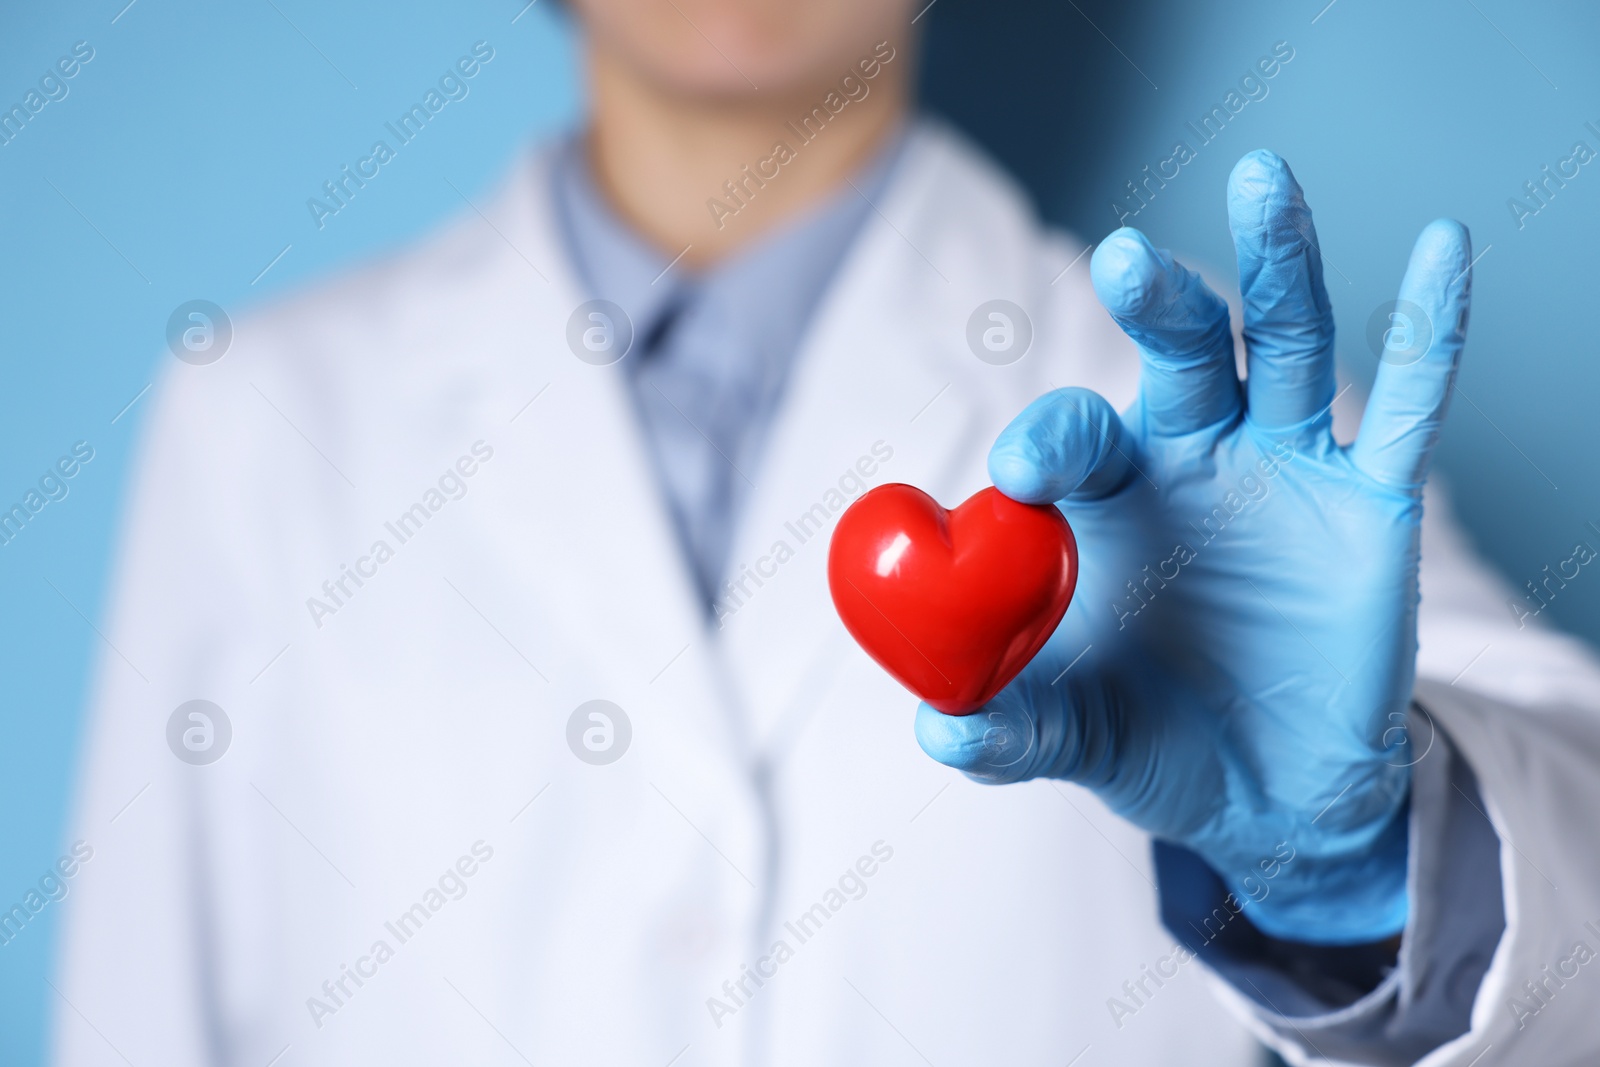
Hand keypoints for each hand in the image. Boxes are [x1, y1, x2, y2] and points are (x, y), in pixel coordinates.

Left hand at [915, 150, 1470, 942]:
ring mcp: (1286, 471)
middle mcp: (1195, 460)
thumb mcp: (1068, 737)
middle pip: (1177, 353)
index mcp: (1107, 497)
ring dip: (1278, 264)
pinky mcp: (1371, 507)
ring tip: (1262, 180)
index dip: (1048, 442)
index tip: (1019, 472)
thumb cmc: (1148, 738)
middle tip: (1121, 257)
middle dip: (1154, 301)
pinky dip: (1431, 330)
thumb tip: (934, 731)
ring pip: (1286, 344)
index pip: (1073, 437)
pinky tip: (1442, 248)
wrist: (1265, 797)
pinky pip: (1411, 409)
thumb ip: (1008, 729)